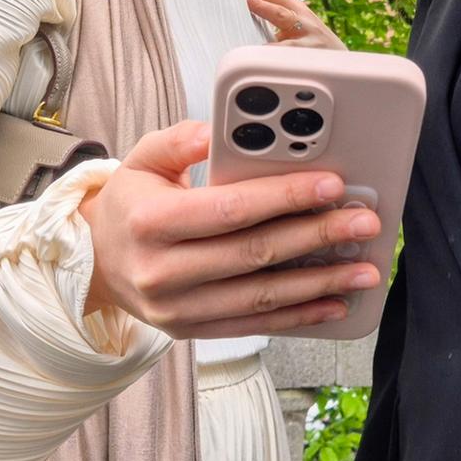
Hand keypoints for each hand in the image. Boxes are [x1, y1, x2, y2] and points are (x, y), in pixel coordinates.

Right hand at [77, 120, 381, 337]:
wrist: (95, 262)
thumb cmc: (132, 202)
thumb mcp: (142, 159)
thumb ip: (181, 140)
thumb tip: (217, 130)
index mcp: (150, 221)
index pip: (231, 209)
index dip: (286, 197)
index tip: (332, 186)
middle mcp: (161, 271)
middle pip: (254, 254)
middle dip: (317, 237)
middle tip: (364, 223)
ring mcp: (176, 308)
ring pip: (261, 297)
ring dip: (320, 284)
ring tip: (364, 270)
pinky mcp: (190, 331)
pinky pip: (253, 326)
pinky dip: (299, 317)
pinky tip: (335, 303)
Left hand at [238, 0, 346, 49]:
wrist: (340, 64)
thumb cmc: (308, 43)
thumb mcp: (287, 23)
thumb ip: (265, 12)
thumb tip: (235, 1)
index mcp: (288, 3)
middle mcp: (297, 11)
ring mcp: (304, 29)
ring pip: (280, 15)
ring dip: (261, 5)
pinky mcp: (308, 51)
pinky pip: (288, 51)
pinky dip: (274, 49)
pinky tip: (260, 49)